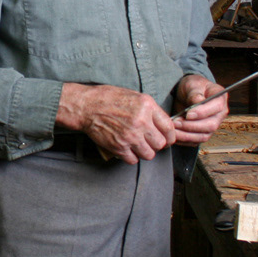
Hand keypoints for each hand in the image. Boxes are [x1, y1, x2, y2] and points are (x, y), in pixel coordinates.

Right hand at [57, 82, 175, 163]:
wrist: (87, 106)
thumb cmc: (109, 98)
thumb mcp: (134, 96)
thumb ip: (150, 110)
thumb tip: (163, 124)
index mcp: (147, 106)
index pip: (169, 128)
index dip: (170, 136)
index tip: (167, 139)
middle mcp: (141, 122)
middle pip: (160, 144)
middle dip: (156, 144)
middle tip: (149, 141)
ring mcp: (130, 136)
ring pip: (149, 155)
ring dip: (144, 151)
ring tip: (137, 145)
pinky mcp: (119, 147)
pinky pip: (133, 160)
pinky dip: (131, 157)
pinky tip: (127, 148)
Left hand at [171, 74, 227, 144]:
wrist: (187, 93)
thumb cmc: (193, 86)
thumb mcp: (192, 84)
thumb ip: (195, 93)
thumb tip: (198, 102)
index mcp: (220, 99)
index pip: (216, 108)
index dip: (202, 112)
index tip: (188, 113)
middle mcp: (219, 114)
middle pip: (211, 125)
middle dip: (192, 126)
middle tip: (176, 122)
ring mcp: (212, 125)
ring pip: (203, 136)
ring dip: (186, 135)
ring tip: (173, 129)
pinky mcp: (203, 133)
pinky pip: (195, 141)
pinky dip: (184, 140)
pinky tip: (174, 134)